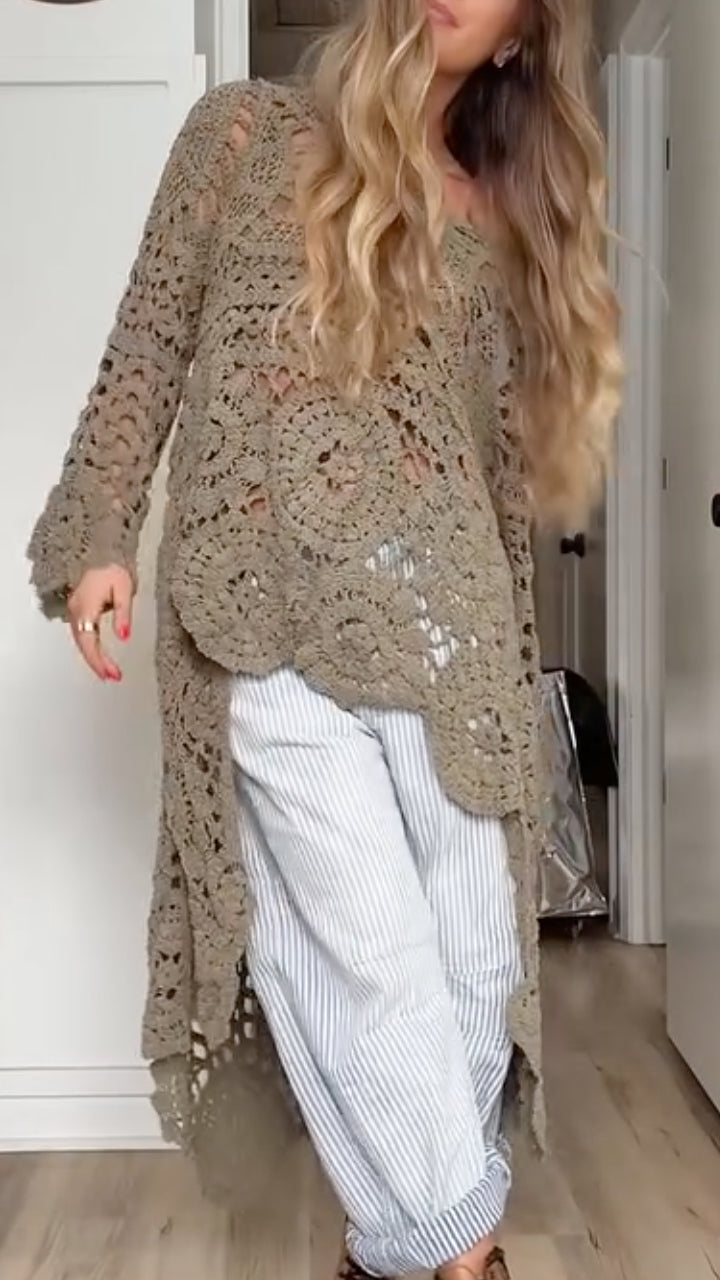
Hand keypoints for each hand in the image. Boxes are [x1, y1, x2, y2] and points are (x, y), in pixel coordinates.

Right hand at [66, 565, 134, 681]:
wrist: (100, 551)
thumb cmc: (111, 567)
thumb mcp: (123, 590)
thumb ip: (123, 614)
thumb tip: (125, 637)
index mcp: (86, 607)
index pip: (90, 641)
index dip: (100, 660)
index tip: (113, 674)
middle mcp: (77, 611)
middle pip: (84, 645)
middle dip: (97, 664)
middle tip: (113, 677)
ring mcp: (75, 611)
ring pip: (81, 641)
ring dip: (93, 658)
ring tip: (108, 673)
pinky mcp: (78, 610)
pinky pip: (82, 634)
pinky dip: (90, 648)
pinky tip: (99, 656)